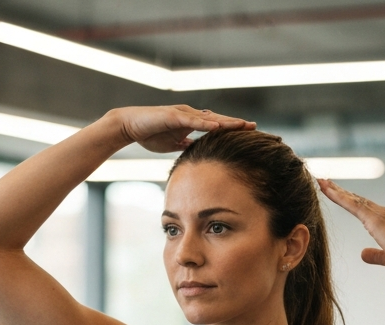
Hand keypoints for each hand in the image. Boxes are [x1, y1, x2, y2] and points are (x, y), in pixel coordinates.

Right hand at [109, 105, 254, 153]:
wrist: (130, 126)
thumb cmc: (150, 133)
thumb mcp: (173, 144)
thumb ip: (186, 145)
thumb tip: (196, 151)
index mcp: (191, 122)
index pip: (216, 126)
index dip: (232, 130)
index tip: (249, 134)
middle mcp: (190, 115)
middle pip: (218, 120)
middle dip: (236, 124)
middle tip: (255, 127)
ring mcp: (182, 114)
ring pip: (209, 118)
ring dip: (226, 122)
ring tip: (242, 126)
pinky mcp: (173, 116)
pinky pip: (192, 120)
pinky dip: (205, 123)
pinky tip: (218, 127)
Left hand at [318, 179, 384, 279]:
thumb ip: (374, 254)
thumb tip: (363, 254)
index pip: (362, 207)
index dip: (348, 200)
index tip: (335, 193)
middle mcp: (382, 212)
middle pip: (356, 199)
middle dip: (339, 191)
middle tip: (324, 182)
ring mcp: (379, 214)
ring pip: (353, 199)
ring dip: (336, 190)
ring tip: (321, 182)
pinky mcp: (376, 220)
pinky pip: (353, 206)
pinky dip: (340, 197)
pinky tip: (329, 191)